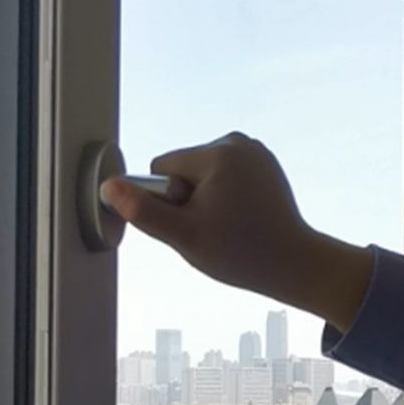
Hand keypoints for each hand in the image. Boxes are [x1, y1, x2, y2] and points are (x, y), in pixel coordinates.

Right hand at [100, 132, 374, 334]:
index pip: (162, 168)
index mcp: (216, 153)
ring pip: (204, 172)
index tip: (197, 221)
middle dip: (189, 197)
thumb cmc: (239, 253)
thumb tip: (109, 187)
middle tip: (216, 227)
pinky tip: (245, 216)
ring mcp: (255, 150)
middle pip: (184, 168)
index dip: (170, 200)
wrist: (294, 263)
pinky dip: (228, 194)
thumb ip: (144, 211)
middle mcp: (237, 141)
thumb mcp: (184, 236)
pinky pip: (226, 174)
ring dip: (208, 197)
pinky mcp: (265, 162)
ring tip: (232, 223)